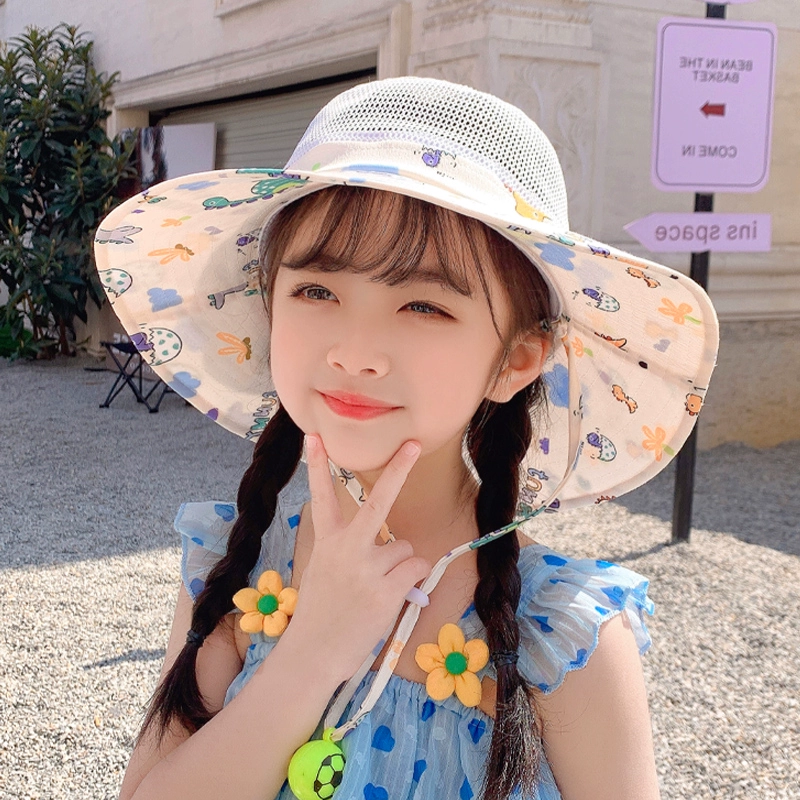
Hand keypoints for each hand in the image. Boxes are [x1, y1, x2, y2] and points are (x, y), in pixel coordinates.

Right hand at [280, 434, 430, 682]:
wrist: (313, 654)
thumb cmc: (320, 612)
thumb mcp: (323, 571)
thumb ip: (350, 551)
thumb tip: (395, 545)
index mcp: (327, 542)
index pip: (321, 497)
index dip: (317, 465)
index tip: (315, 436)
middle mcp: (346, 550)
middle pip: (377, 503)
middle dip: (397, 470)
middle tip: (412, 445)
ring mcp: (367, 570)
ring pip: (405, 548)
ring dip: (400, 566)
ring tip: (378, 589)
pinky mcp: (386, 591)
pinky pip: (415, 570)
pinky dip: (412, 582)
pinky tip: (392, 596)